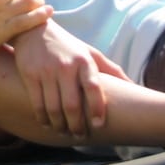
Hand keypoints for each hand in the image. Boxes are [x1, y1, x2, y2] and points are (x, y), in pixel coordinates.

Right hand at [11, 20, 129, 137]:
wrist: (34, 29)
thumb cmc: (68, 46)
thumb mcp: (90, 53)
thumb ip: (111, 70)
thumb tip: (134, 87)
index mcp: (84, 61)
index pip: (94, 88)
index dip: (98, 109)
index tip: (98, 125)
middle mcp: (66, 66)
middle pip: (72, 105)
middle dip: (76, 126)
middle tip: (79, 136)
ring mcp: (46, 70)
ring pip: (53, 108)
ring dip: (59, 125)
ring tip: (64, 132)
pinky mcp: (30, 74)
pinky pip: (37, 103)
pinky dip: (43, 118)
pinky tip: (48, 123)